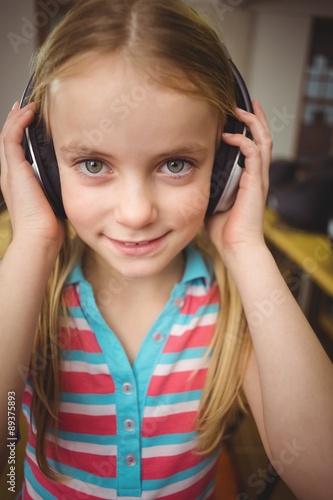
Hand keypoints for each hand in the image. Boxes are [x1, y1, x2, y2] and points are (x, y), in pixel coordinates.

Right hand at [0, 102, 63, 249]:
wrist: (39, 236)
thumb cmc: (48, 225)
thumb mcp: (54, 199)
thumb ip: (56, 186)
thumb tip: (72, 178)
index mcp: (17, 182)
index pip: (15, 151)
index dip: (20, 134)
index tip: (30, 121)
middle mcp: (10, 175)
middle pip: (7, 140)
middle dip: (15, 121)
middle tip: (25, 107)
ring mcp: (10, 171)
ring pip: (6, 135)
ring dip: (16, 118)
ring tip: (26, 106)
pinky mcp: (14, 170)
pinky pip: (11, 138)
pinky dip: (18, 123)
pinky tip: (28, 113)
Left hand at [206, 100, 271, 269]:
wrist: (236, 246)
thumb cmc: (224, 229)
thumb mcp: (212, 201)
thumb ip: (207, 187)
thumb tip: (190, 178)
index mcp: (249, 179)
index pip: (254, 147)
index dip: (249, 130)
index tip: (237, 117)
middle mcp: (257, 175)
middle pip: (263, 138)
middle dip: (256, 119)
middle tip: (246, 103)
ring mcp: (258, 178)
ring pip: (262, 141)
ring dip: (253, 123)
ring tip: (241, 109)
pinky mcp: (255, 183)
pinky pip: (252, 154)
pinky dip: (243, 141)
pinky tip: (229, 136)